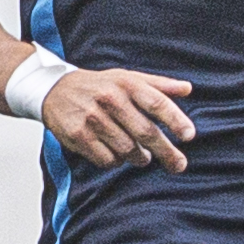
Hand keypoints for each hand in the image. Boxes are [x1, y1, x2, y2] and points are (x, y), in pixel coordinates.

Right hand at [40, 66, 196, 172]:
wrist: (54, 89)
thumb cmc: (99, 86)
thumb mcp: (127, 78)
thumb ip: (159, 85)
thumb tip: (188, 89)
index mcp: (126, 84)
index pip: (157, 103)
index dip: (176, 121)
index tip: (189, 136)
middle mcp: (110, 100)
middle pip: (145, 132)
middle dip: (166, 151)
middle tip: (178, 165)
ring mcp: (92, 118)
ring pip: (127, 149)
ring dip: (139, 157)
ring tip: (141, 157)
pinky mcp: (78, 135)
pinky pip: (107, 158)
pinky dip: (116, 161)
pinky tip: (116, 155)